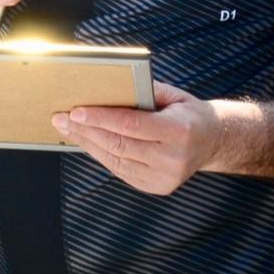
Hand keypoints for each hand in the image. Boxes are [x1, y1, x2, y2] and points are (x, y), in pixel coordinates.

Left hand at [53, 82, 222, 194]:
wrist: (213, 141)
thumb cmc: (187, 113)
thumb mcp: (172, 95)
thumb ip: (142, 91)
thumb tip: (105, 86)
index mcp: (179, 132)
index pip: (131, 125)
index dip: (100, 118)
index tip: (75, 111)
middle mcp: (173, 158)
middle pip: (118, 144)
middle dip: (85, 130)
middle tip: (60, 118)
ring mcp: (165, 177)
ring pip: (115, 159)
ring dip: (87, 143)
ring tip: (67, 129)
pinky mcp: (157, 187)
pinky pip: (120, 170)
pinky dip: (100, 155)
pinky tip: (86, 142)